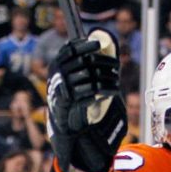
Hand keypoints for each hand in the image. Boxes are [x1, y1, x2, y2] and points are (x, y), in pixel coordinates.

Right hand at [48, 30, 126, 171]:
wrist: (65, 132)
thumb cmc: (75, 104)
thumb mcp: (79, 81)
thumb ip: (88, 63)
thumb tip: (103, 39)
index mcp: (57, 67)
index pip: (70, 49)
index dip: (84, 45)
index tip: (99, 44)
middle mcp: (55, 78)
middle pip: (81, 63)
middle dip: (100, 66)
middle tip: (115, 71)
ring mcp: (59, 93)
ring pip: (85, 79)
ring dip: (103, 82)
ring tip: (114, 86)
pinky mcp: (65, 107)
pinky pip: (84, 96)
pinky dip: (97, 95)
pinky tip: (106, 96)